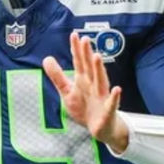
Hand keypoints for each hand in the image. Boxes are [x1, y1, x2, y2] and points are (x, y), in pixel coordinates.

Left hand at [43, 32, 125, 149]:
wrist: (100, 128)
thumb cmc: (85, 108)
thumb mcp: (67, 92)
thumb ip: (57, 76)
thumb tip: (46, 58)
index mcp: (83, 80)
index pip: (79, 62)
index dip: (76, 49)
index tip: (74, 35)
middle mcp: (93, 85)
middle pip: (89, 68)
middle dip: (87, 54)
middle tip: (85, 39)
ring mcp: (102, 97)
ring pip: (101, 81)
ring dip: (99, 69)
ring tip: (97, 57)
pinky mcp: (108, 111)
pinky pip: (112, 103)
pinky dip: (114, 97)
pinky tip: (117, 90)